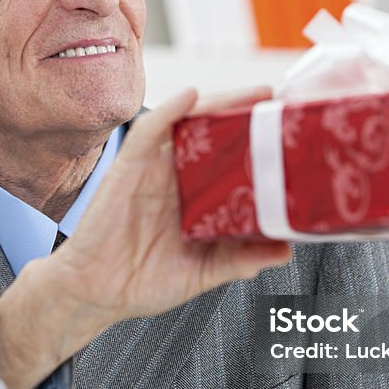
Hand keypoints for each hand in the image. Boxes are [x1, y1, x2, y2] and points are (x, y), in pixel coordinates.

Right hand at [56, 86, 291, 322]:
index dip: (261, 144)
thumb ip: (240, 260)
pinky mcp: (128, 168)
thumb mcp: (203, 273)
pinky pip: (148, 132)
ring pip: (190, 125)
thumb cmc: (142, 282)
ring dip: (220, 104)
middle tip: (283, 103)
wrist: (95, 294)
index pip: (234, 162)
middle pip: (217, 136)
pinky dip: (169, 111)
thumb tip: (285, 250)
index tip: (292, 133)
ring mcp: (155, 171)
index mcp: (199, 200)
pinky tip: (190, 97)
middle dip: (249, 115)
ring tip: (255, 94)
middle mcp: (179, 179)